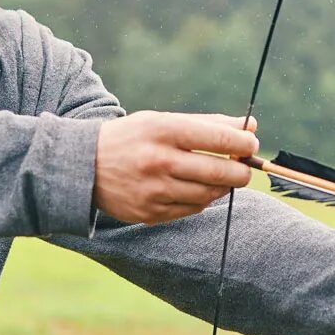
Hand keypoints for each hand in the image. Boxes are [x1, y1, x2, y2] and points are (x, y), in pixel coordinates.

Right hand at [92, 111, 257, 225]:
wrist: (84, 166)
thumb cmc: (133, 138)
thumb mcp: (163, 121)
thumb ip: (208, 124)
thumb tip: (250, 125)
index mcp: (163, 131)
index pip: (219, 139)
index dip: (244, 143)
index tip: (251, 143)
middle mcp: (159, 161)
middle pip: (220, 172)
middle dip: (242, 171)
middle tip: (245, 167)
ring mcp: (154, 191)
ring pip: (210, 194)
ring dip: (223, 186)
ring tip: (221, 177)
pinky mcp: (151, 213)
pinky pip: (192, 209)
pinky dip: (202, 199)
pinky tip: (197, 188)